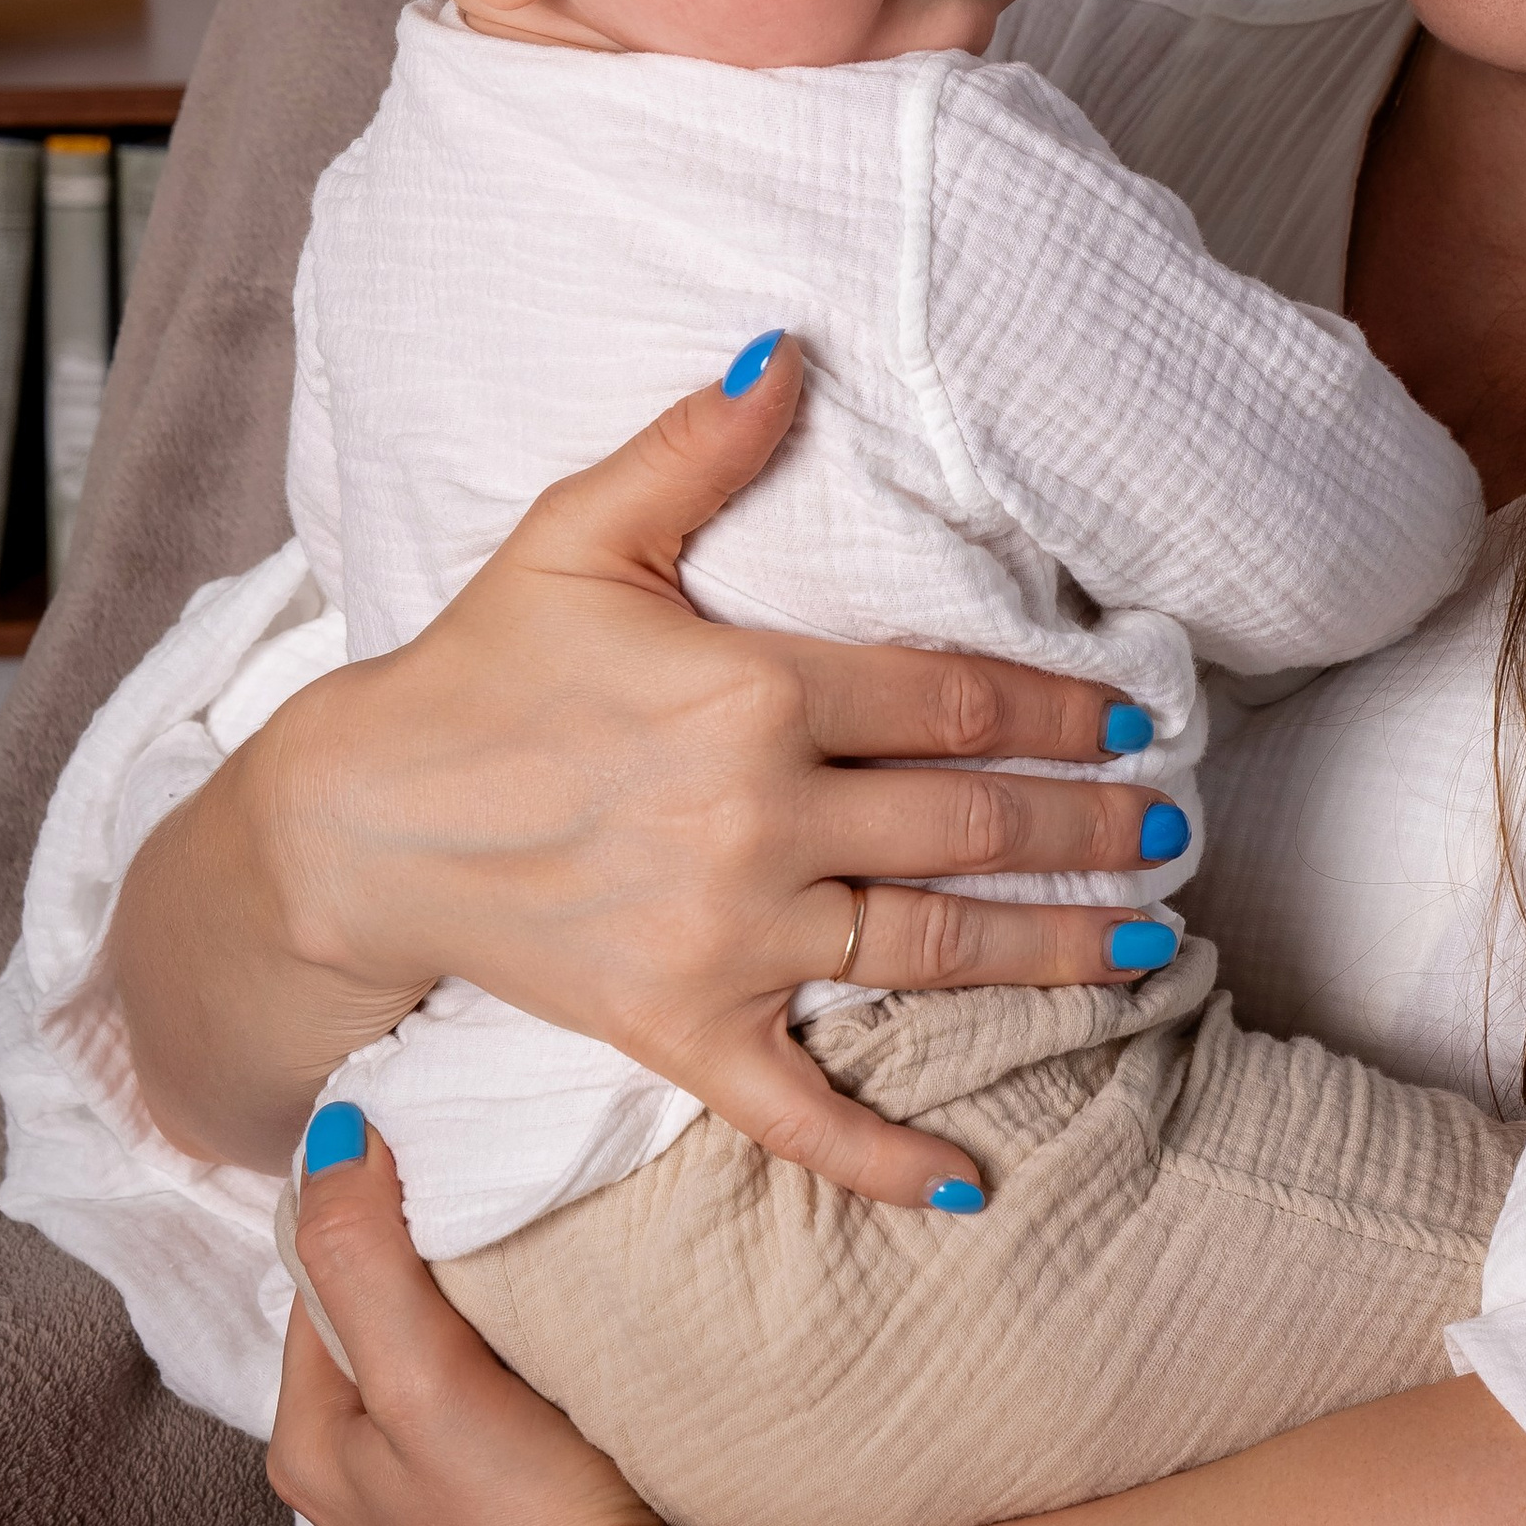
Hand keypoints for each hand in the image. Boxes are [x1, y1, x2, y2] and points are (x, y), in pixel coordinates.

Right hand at [111, 341, 1180, 1201]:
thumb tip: (793, 348)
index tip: (1131, 720)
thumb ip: (699, 445)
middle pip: (970, 824)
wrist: (355, 822)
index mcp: (752, 691)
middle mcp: (758, 818)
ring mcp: (725, 937)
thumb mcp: (582, 533)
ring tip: (1145, 945)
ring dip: (1052, 952)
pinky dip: (886, 1155)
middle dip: (1088, 828)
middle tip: (1170, 828)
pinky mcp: (680, 1029)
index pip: (954, 700)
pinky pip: (802, 1108)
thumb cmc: (478, 666)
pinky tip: (974, 1178)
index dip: (1059, 711)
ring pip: (930, 951)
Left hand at [270, 1119, 711, 1525]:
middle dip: (429, 1267)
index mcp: (306, 1447)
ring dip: (478, 1328)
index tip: (449, 1161)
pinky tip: (565, 1371)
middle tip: (506, 1208)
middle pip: (377, 1329)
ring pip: (436, 1380)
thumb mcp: (420, 1377)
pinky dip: (515, 1386)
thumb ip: (363, 1260)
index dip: (376, 1211)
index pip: (321, 1280)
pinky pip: (489, 1430)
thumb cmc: (522, 1525)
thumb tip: (329, 1141)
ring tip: (543, 1279)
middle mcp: (350, 1494)